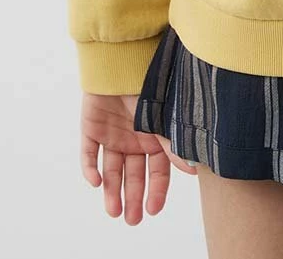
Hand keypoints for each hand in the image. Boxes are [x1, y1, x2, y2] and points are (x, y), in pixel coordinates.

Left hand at [79, 92, 198, 222]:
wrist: (121, 61)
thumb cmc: (147, 84)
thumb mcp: (162, 119)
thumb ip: (173, 145)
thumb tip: (193, 169)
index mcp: (153, 137)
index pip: (157, 170)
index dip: (156, 190)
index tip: (154, 210)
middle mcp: (133, 139)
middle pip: (133, 175)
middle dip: (133, 198)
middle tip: (132, 220)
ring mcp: (112, 135)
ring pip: (111, 170)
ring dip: (112, 191)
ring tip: (114, 212)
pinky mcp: (91, 129)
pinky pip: (89, 154)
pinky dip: (90, 169)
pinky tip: (96, 183)